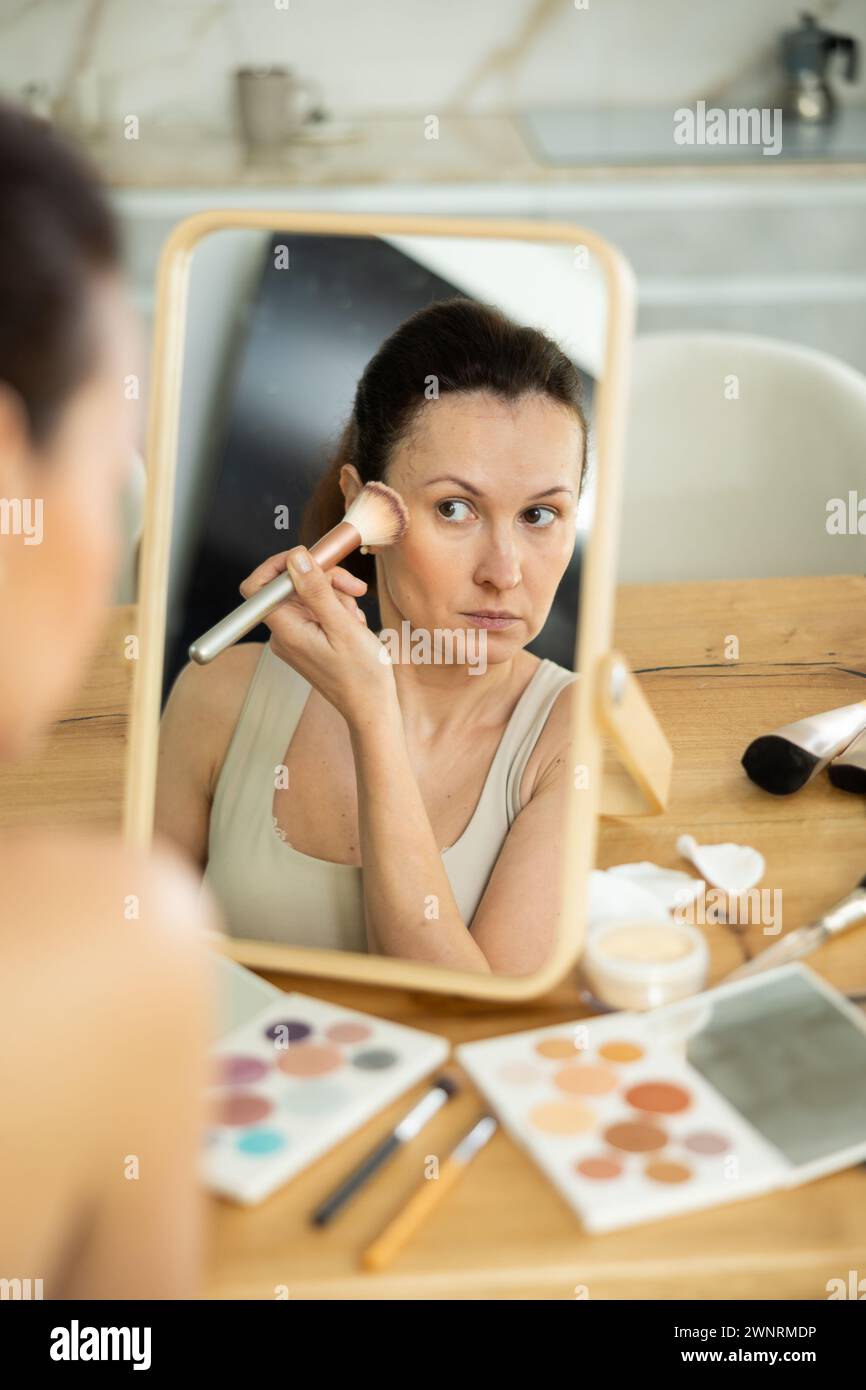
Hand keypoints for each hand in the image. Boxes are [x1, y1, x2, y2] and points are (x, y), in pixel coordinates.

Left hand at [238, 546, 394, 725]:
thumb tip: (296, 558)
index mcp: (286, 630)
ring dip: (337, 597)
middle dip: (324, 580)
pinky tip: (354, 626)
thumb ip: (316, 590)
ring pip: (309, 595)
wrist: (371, 707)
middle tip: (355, 588)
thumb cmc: (361, 675)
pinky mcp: (307, 639)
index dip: (279, 565)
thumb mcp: (343, 626)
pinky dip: (338, 610)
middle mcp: (284, 632)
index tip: (310, 559)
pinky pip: (317, 610)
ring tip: (356, 619)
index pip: (258, 586)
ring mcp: (295, 636)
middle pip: (291, 586)